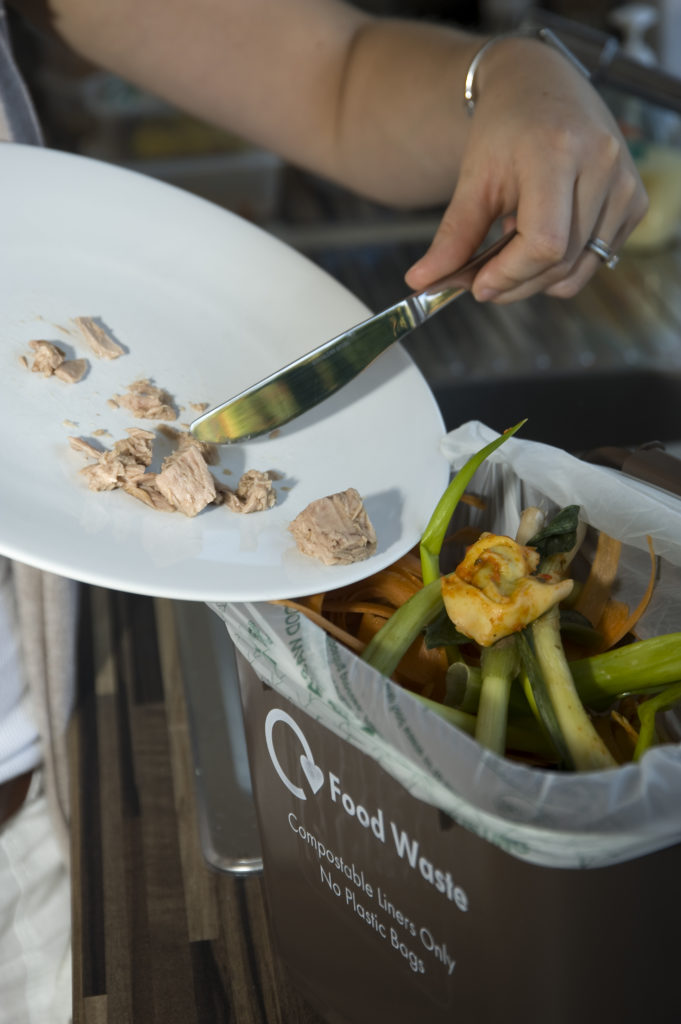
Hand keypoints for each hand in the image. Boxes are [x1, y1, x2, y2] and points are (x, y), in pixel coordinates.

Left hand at [405, 37, 647, 302]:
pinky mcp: (635, 200)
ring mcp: (625, 183)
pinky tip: (542, 233)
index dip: (509, 275)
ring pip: (580, 269)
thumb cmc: (504, 129)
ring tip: (512, 244)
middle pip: (560, 262)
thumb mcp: (472, 179)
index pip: (544, 243)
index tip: (477, 286)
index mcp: (557, 151)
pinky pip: (597, 259)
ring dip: (537, 277)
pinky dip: (563, 265)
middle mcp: (601, 164)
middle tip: (482, 278)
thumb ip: (452, 237)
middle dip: (515, 283)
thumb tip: (422, 283)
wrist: (540, 87)